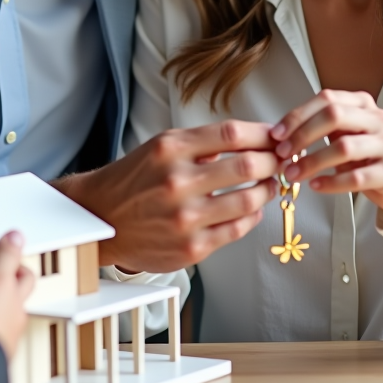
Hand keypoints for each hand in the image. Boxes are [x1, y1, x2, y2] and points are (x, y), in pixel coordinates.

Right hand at [55, 121, 280, 272]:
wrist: (101, 219)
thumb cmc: (135, 179)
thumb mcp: (162, 147)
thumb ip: (203, 143)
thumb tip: (253, 141)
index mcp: (171, 149)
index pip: (231, 133)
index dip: (263, 134)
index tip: (277, 136)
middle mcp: (178, 181)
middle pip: (247, 164)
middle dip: (274, 160)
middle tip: (282, 160)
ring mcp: (185, 217)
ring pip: (249, 199)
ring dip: (268, 189)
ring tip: (270, 184)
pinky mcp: (191, 248)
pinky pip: (237, 229)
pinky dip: (252, 216)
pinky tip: (252, 208)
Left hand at [270, 90, 382, 225]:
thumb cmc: (365, 155)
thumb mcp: (344, 133)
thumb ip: (318, 127)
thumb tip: (280, 134)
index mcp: (362, 103)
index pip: (326, 99)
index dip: (298, 116)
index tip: (277, 134)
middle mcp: (378, 118)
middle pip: (335, 116)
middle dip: (303, 135)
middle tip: (283, 154)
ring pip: (344, 148)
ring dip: (312, 162)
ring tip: (293, 174)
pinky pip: (356, 177)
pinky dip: (331, 182)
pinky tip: (316, 185)